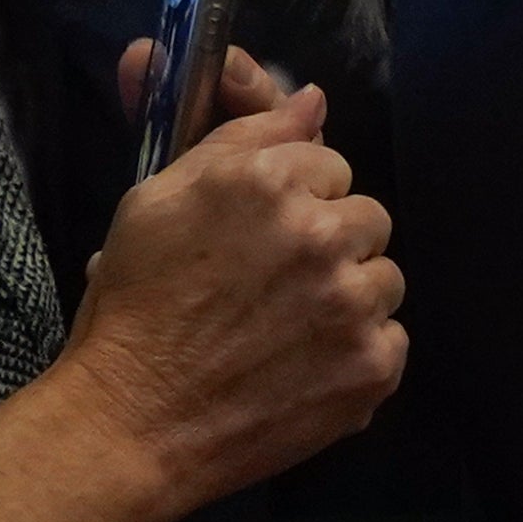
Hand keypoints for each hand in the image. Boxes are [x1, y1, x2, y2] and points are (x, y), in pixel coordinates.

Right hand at [0, 50, 404, 521]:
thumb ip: (242, 140)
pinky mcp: (374, 362)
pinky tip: (305, 366)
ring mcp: (353, 301)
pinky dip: (357, 352)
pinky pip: (392, 337)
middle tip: (274, 284)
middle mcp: (320, 232)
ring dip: (350, 296)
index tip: (260, 233)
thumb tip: (313, 98)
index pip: (328, 161)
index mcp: (266, 181)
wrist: (131, 423)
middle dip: (330, 242)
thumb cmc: (134, 308)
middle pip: (367, 215)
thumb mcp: (157, 202)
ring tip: (288, 329)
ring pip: (387, 276)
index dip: (295, 196)